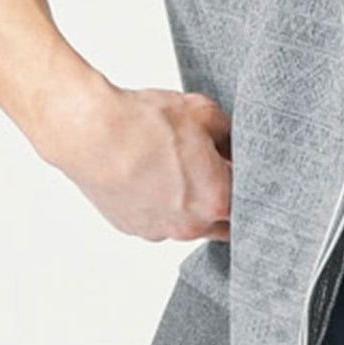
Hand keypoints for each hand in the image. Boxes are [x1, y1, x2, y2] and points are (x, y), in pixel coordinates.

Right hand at [38, 80, 233, 243]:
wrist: (91, 132)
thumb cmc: (144, 123)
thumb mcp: (204, 113)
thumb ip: (229, 134)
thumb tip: (234, 143)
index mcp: (216, 200)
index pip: (251, 201)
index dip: (251, 181)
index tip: (242, 165)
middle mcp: (190, 225)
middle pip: (226, 222)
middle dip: (226, 198)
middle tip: (217, 168)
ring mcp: (160, 231)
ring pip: (191, 222)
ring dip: (193, 202)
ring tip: (177, 165)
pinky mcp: (134, 228)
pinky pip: (161, 220)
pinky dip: (163, 203)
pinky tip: (154, 174)